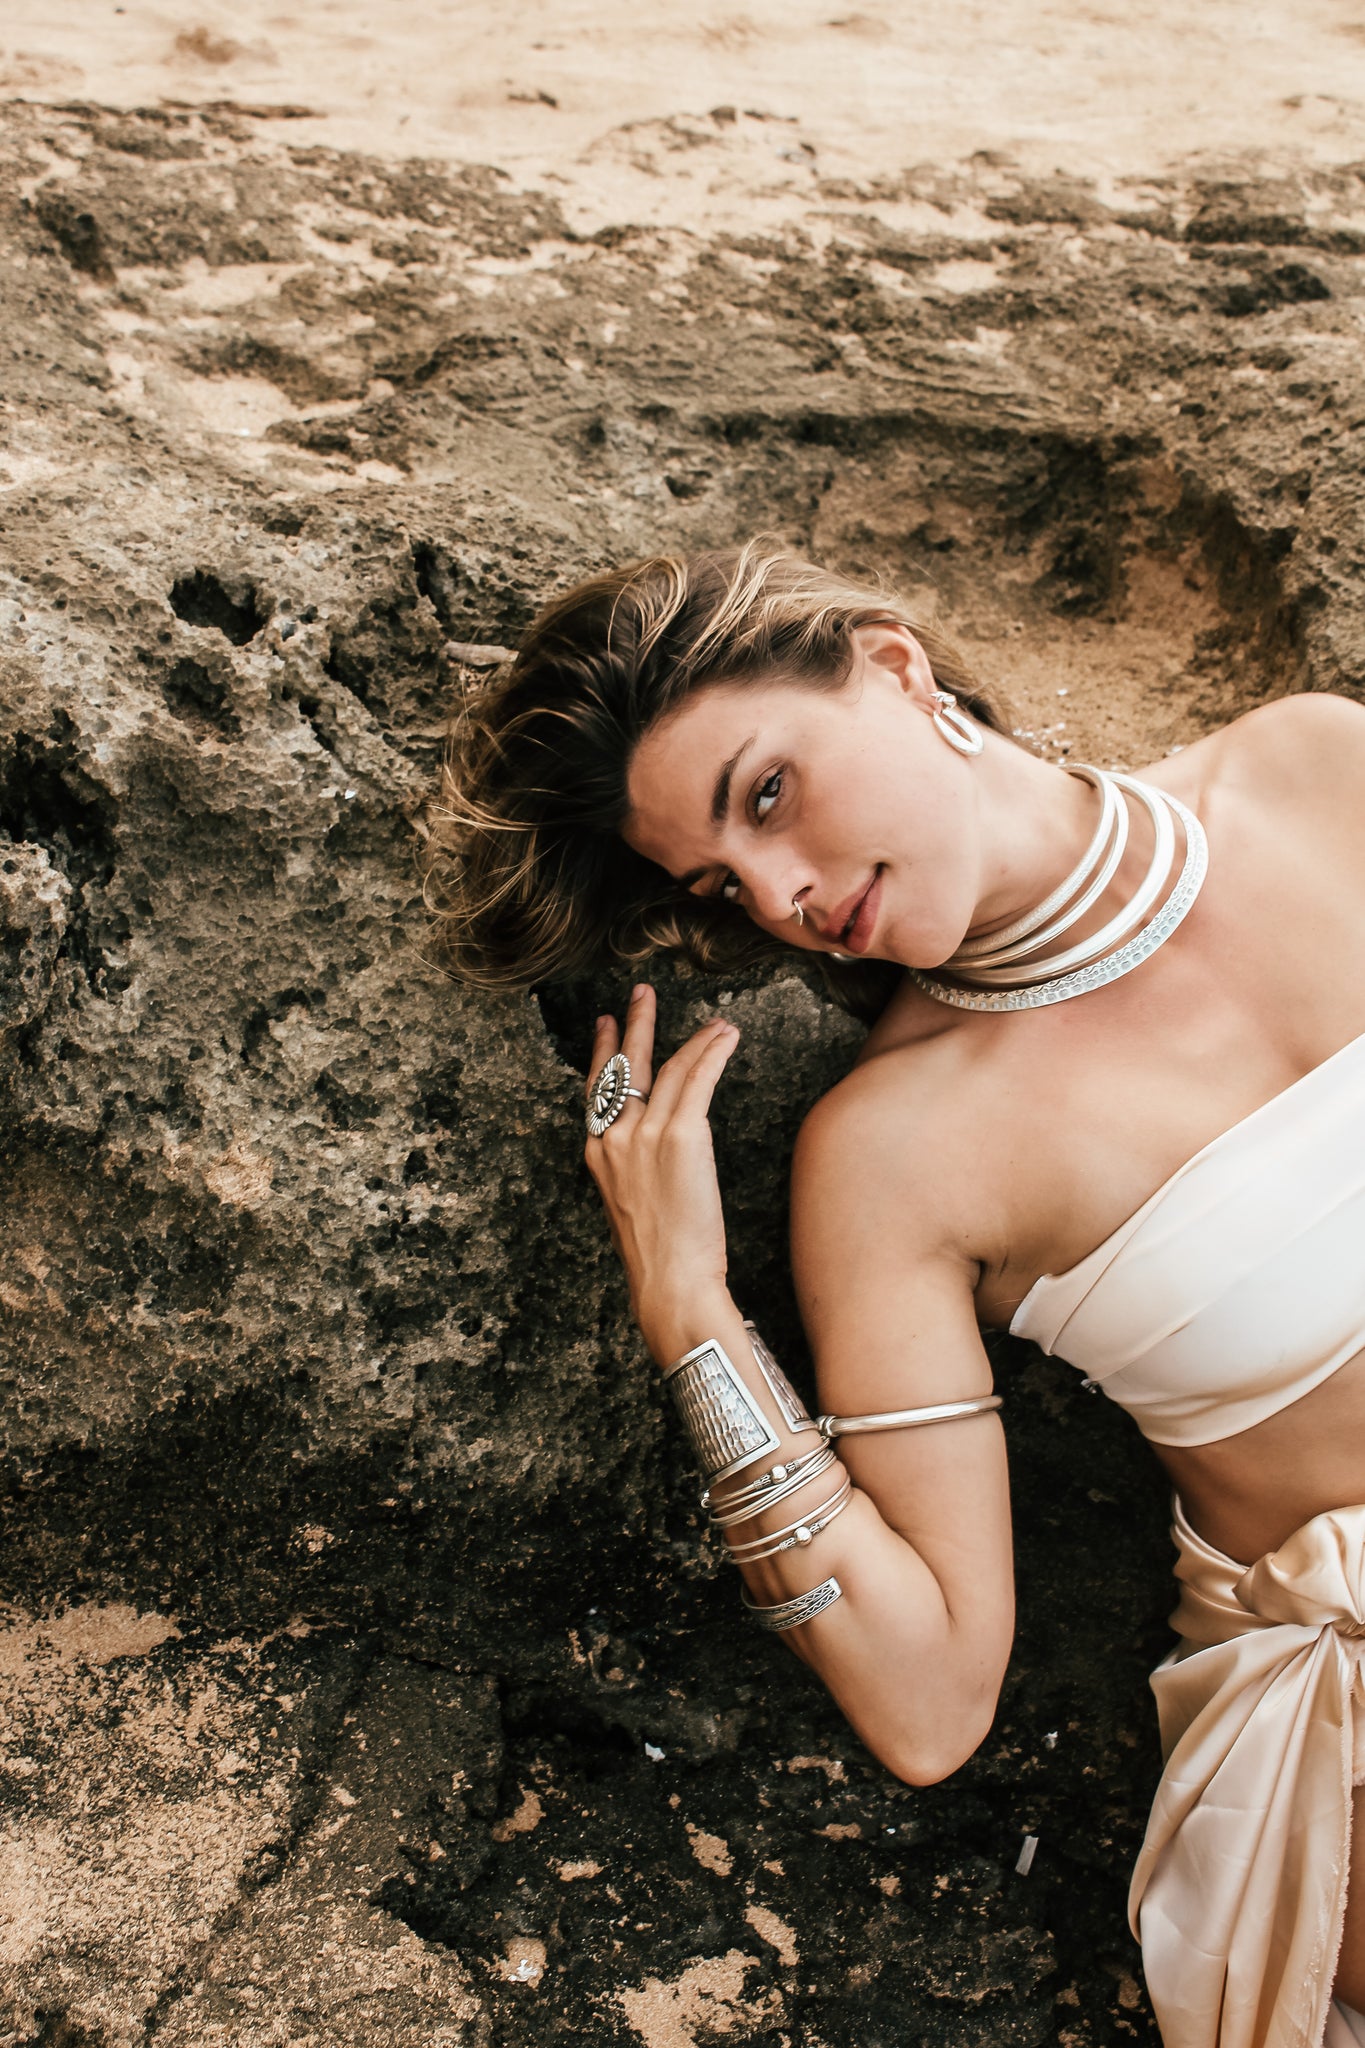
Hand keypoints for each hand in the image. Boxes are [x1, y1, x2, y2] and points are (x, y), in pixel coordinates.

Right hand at [584, 984, 741, 1360]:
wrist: (670, 1283)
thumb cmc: (660, 1260)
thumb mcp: (633, 1211)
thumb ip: (637, 1176)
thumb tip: (658, 1163)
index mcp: (599, 1157)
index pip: (598, 1092)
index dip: (603, 1054)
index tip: (605, 1026)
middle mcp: (615, 1139)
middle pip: (626, 1067)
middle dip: (635, 1024)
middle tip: (642, 993)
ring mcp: (645, 1135)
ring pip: (671, 1069)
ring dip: (695, 1039)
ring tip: (715, 1020)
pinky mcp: (681, 1136)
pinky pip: (698, 1081)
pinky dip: (713, 1053)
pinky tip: (726, 1036)